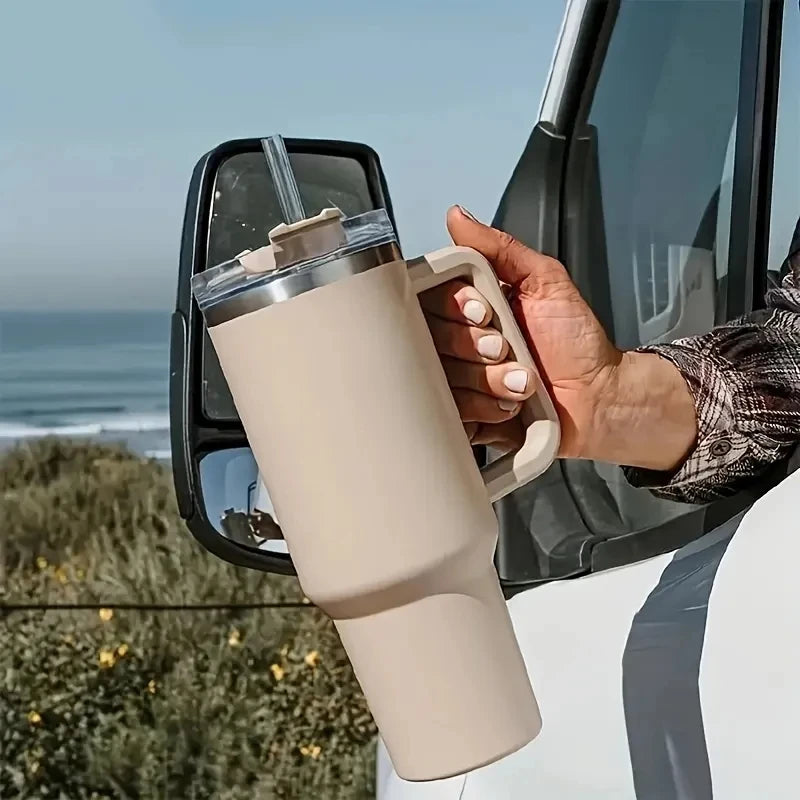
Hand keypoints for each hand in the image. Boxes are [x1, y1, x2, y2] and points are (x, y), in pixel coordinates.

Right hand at [423, 205, 697, 470]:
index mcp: (469, 309)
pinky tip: (506, 407)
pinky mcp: (464, 418)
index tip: (484, 312)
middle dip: (473, 346)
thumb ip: (501, 248)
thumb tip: (458, 217)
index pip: (429, 299)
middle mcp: (458, 344)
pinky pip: (449, 415)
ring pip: (440, 380)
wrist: (599, 398)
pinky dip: (480, 411)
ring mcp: (458, 383)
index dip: (452, 307)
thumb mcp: (545, 281)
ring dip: (486, 381)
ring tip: (520, 382)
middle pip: (429, 340)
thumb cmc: (577, 342)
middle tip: (505, 347)